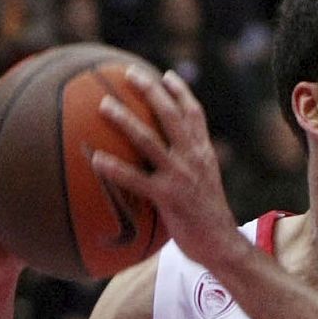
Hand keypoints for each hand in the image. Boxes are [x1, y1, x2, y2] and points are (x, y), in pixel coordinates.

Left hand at [93, 67, 239, 269]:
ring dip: (126, 120)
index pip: (195, 115)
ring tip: (104, 105)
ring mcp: (181, 176)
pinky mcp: (169, 198)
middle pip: (171, 116)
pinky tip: (94, 158)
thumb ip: (191, 169)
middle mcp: (194, 159)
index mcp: (204, 154)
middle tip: (129, 73)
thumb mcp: (206, 186)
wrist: (223, 245)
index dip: (181, 92)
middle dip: (151, 91)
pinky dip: (115, 168)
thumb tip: (168, 163)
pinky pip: (136, 179)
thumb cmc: (209, 220)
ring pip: (149, 140)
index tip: (166, 75)